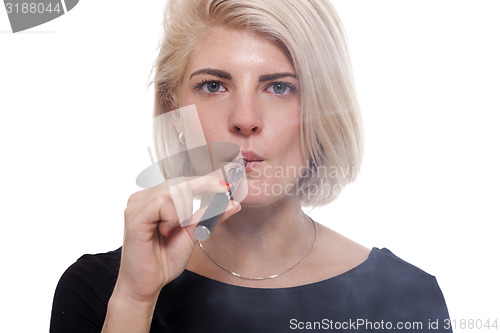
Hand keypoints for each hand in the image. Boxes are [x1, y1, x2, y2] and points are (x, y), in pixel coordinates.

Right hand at [114, 175, 238, 302]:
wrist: (148, 284)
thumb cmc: (164, 260)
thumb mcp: (193, 233)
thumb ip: (210, 215)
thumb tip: (233, 204)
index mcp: (154, 199)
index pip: (183, 182)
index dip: (205, 182)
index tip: (225, 185)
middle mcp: (143, 197)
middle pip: (181, 185)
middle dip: (192, 203)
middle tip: (187, 223)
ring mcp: (137, 204)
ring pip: (174, 193)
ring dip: (180, 215)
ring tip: (167, 232)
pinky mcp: (134, 214)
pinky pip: (163, 203)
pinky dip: (170, 219)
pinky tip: (161, 233)